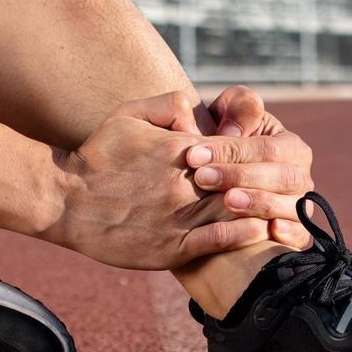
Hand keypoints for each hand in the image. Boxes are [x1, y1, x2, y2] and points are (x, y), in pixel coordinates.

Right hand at [44, 92, 275, 269]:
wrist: (67, 200)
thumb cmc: (97, 155)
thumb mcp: (128, 114)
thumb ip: (167, 105)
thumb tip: (197, 107)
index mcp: (179, 150)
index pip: (231, 149)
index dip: (250, 152)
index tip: (264, 158)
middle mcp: (183, 184)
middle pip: (239, 181)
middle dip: (262, 182)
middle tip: (284, 184)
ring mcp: (179, 217)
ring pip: (234, 211)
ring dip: (260, 209)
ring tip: (281, 209)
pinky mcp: (172, 247)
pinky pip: (217, 241)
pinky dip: (242, 234)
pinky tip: (258, 230)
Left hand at [185, 85, 314, 249]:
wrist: (215, 186)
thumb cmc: (221, 146)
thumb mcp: (227, 117)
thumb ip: (236, 108)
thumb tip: (233, 129)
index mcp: (290, 147)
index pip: (266, 148)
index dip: (231, 151)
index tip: (194, 155)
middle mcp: (300, 178)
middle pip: (281, 177)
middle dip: (241, 177)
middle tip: (203, 178)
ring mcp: (301, 207)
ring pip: (291, 206)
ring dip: (259, 204)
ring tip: (227, 201)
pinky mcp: (298, 234)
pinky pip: (302, 237)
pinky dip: (291, 234)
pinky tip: (272, 230)